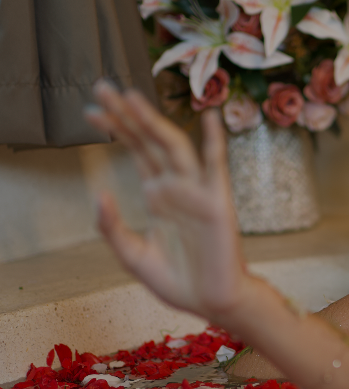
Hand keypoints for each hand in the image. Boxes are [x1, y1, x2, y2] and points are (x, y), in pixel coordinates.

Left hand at [85, 81, 248, 324]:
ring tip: (131, 96)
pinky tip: (210, 119)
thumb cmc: (178, 281)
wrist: (212, 304)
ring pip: (173, 147)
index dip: (116, 128)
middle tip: (102, 85)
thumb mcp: (132, 255)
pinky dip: (215, 143)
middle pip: (149, 140)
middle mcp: (176, 186)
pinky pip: (217, 168)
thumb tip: (99, 192)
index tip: (90, 109)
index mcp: (158, 195)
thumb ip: (112, 227)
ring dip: (154, 120)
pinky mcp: (218, 204)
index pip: (136, 150)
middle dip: (126, 113)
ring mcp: (197, 192)